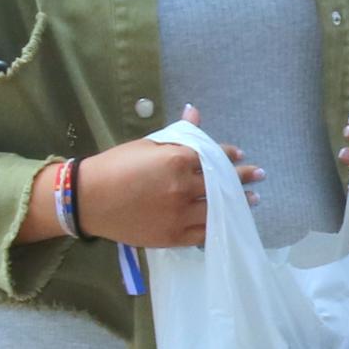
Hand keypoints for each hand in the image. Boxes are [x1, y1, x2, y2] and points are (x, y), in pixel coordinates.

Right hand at [75, 108, 258, 247]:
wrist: (88, 200)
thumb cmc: (115, 167)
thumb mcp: (147, 145)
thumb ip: (178, 133)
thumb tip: (195, 111)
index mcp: (177, 161)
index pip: (213, 156)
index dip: (228, 154)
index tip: (239, 154)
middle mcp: (183, 189)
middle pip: (221, 183)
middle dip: (243, 177)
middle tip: (260, 175)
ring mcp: (179, 215)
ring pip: (218, 210)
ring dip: (238, 204)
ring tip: (253, 200)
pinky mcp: (173, 237)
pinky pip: (204, 233)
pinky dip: (217, 227)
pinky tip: (228, 222)